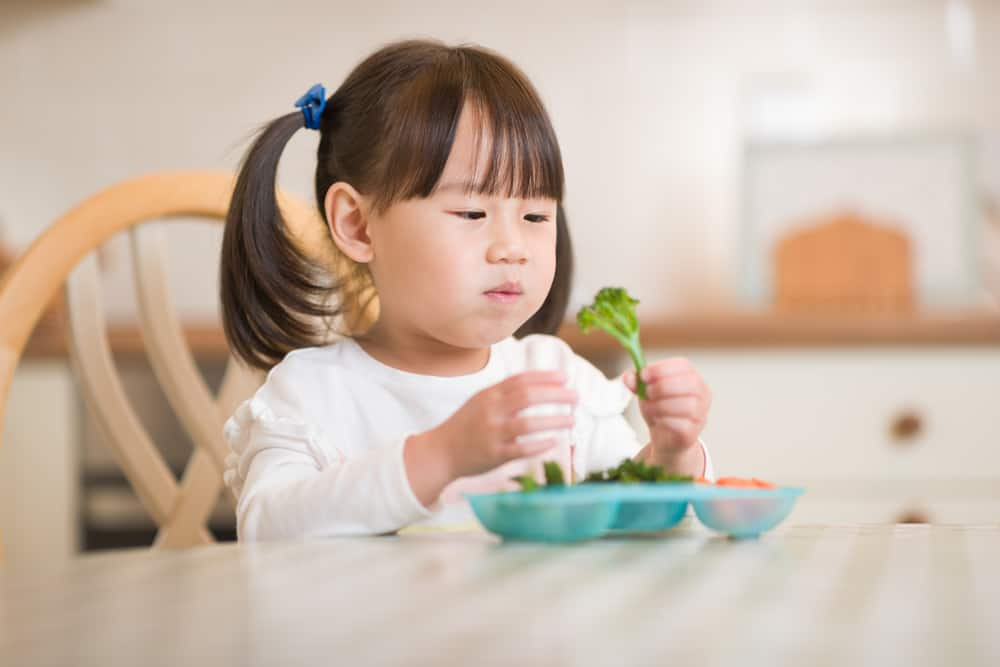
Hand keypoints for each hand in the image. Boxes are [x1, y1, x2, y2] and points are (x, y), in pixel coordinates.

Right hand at [405, 371, 577, 499]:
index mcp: (489, 395)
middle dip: (556, 395)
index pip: (521, 380)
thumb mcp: (481, 402)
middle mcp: (491, 410)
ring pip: (527, 423)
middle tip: (576, 397)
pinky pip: (521, 448)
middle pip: (528, 397)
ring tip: (572, 419)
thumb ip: (505, 393)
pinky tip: (554, 441)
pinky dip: (540, 444)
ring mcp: (492, 433)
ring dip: (554, 421)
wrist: (440, 451)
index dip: (545, 377)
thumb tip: (539, 385)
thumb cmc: (466, 425)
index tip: (565, 377)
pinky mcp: (494, 455)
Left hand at [623, 357, 710, 455]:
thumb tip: (627, 377)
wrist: (666, 439)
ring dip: (661, 405)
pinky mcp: (693, 432)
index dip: (662, 368)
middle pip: (690, 383)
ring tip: (649, 408)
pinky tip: (657, 420)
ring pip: (686, 405)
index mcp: (691, 377)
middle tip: (647, 393)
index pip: (683, 365)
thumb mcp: (646, 392)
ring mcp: (700, 413)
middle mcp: (702, 394)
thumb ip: (636, 383)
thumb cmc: (660, 409)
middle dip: (663, 386)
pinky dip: (664, 421)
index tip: (643, 375)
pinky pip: (681, 424)